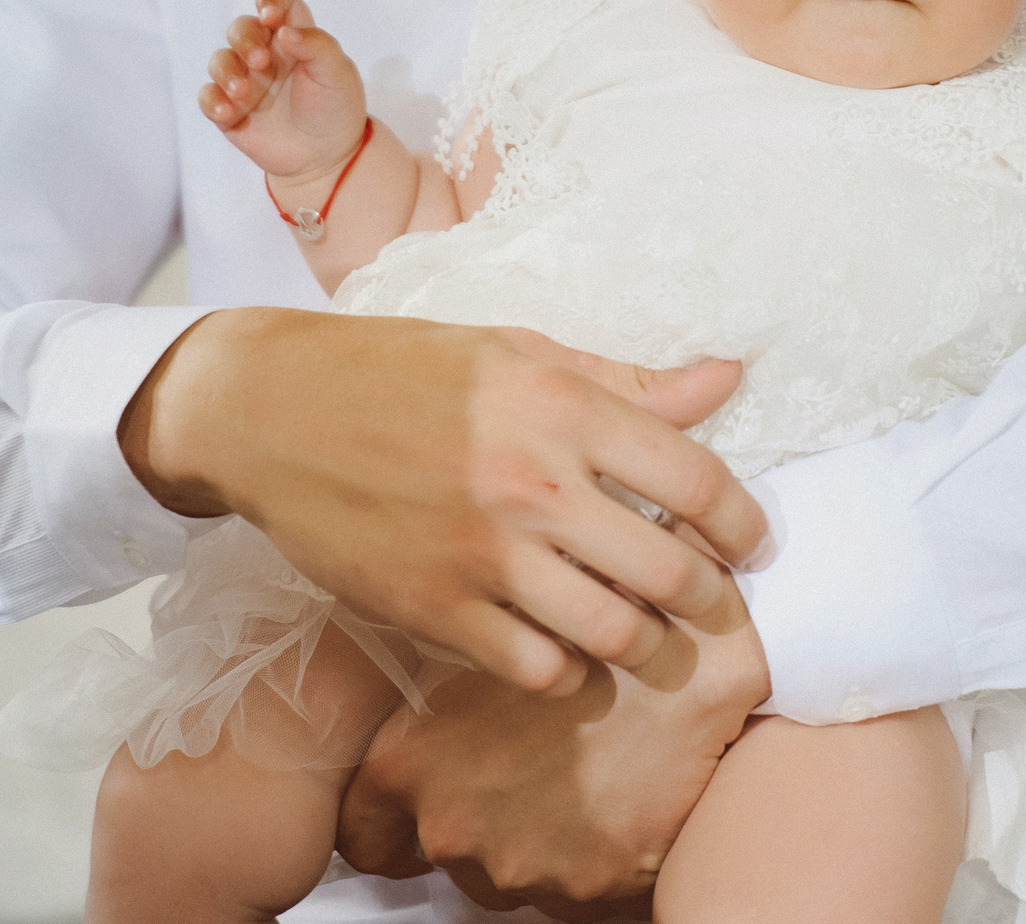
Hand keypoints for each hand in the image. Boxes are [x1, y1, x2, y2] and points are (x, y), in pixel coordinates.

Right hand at [119, 309, 771, 693]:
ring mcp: (484, 555)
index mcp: (561, 406)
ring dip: (649, 647)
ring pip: (614, 636)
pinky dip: (570, 673)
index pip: (697, 478)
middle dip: (712, 599)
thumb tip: (728, 378)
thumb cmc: (404, 373)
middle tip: (711, 602)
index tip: (751, 540)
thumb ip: (626, 383)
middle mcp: (532, 482)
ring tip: (649, 636)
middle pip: (672, 573)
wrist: (273, 412)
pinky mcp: (436, 610)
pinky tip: (569, 650)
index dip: (744, 522)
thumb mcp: (517, 353)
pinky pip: (540, 670)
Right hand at [198, 0, 368, 181]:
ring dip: (226, 71)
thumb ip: (316, 44)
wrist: (327, 158)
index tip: (270, 14)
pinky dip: (212, 100)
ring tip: (243, 91)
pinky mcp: (230, 111)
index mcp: (294, 39)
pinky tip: (226, 111)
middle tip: (260, 61)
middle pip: (241, 29)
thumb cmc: (335, 109)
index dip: (270, 1)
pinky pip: (208, 97)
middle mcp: (266, 56)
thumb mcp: (338, 73)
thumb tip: (283, 30)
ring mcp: (246, 83)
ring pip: (220, 61)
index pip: (278, 6)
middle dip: (244, 38)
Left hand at [338, 575, 769, 919]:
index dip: (388, 824)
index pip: (363, 829)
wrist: (693, 651)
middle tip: (533, 768)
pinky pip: (579, 892)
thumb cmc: (586, 619)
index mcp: (412, 758)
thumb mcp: (494, 626)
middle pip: (444, 853)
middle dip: (484, 818)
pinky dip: (597, 856)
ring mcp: (518, 860)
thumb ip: (452, 671)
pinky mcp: (588, 882)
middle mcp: (451, 821)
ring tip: (586, 776)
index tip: (419, 809)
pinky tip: (622, 799)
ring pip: (514, 875)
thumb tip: (446, 655)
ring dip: (541, 840)